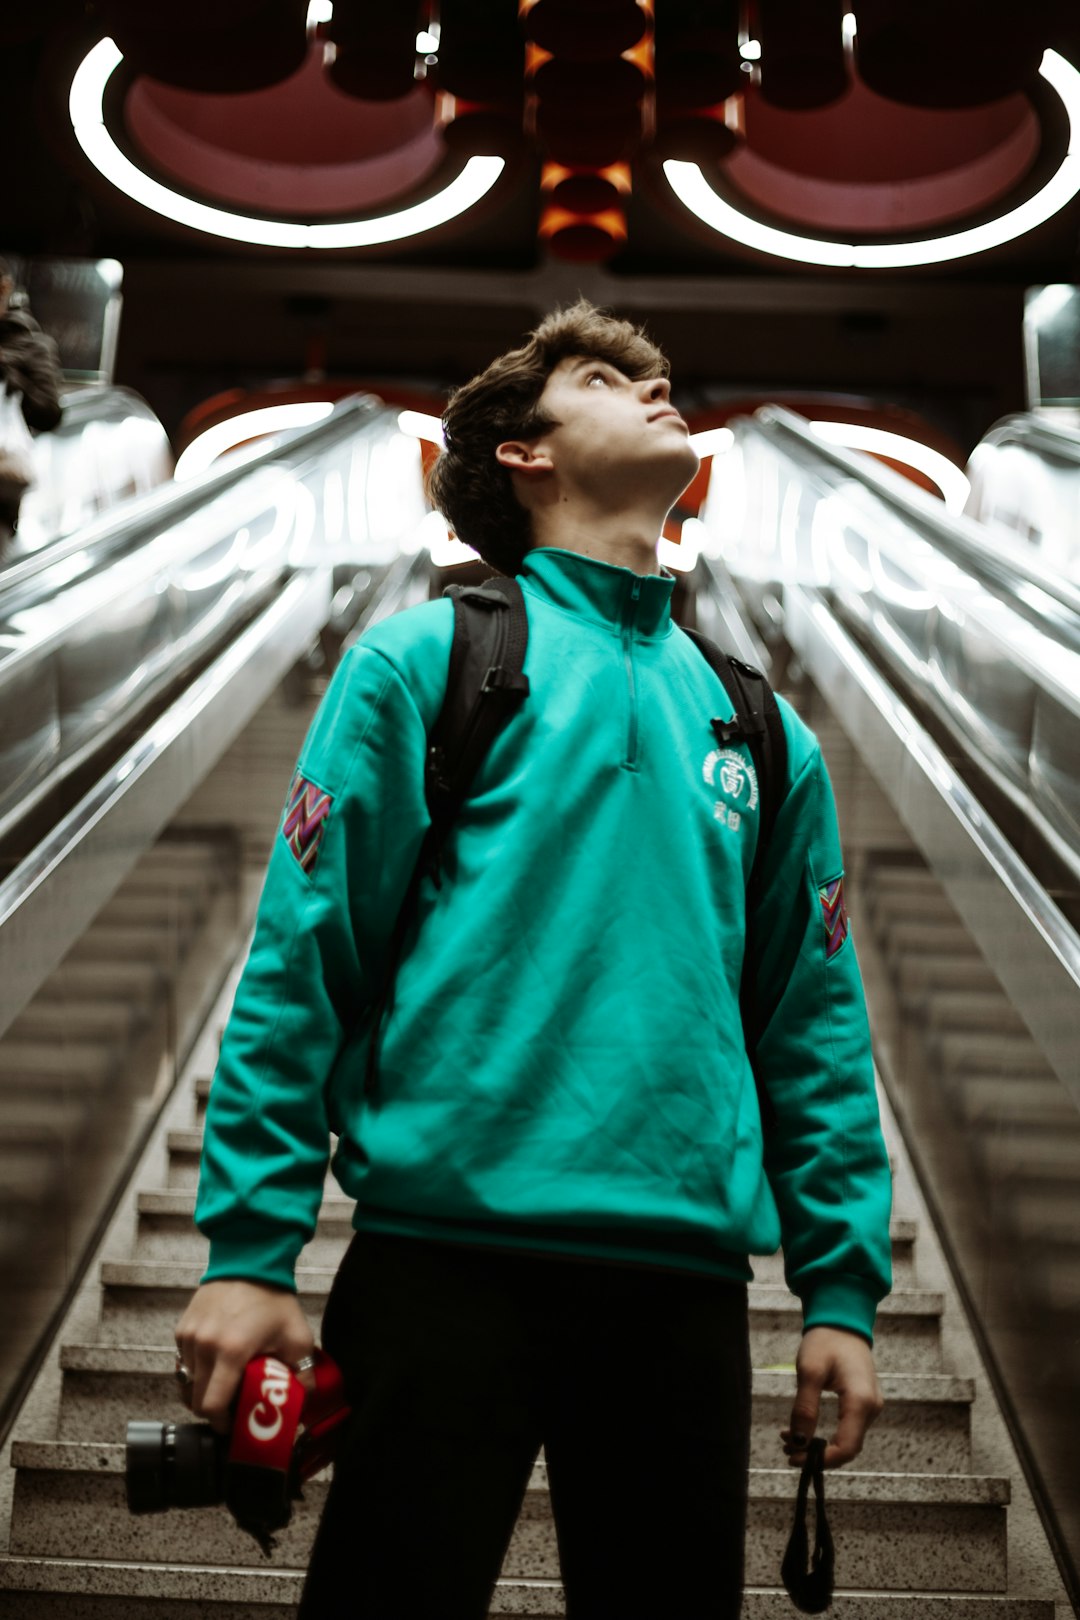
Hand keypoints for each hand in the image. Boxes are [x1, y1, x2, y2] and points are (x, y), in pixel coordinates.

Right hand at [174, 1280, 318, 1435]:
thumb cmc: (274, 1300)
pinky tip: (216, 1363)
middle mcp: (204, 1346)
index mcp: (231, 1352)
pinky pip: (183, 1363)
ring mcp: (189, 1337)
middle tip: (232, 1408)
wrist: (249, 1261)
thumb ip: (303, 1375)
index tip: (234, 1425)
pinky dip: (197, 1370)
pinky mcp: (181, 1329)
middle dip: (214, 1410)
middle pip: (196, 1400)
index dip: (222, 1423)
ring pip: (187, 1383)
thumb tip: (302, 1407)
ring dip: (204, 1389)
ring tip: (225, 1383)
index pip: (212, 1406)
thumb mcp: (297, 1337)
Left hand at [780, 1325, 882, 1468]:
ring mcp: (870, 1407)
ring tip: (788, 1439)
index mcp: (861, 1401)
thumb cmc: (825, 1341)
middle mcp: (871, 1408)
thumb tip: (799, 1442)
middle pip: (848, 1448)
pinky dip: (827, 1435)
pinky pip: (848, 1429)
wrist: (842, 1322)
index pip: (847, 1447)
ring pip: (847, 1440)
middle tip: (786, 1449)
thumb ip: (805, 1408)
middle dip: (817, 1454)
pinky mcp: (864, 1404)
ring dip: (820, 1446)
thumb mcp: (809, 1371)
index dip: (822, 1460)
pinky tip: (804, 1430)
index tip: (794, 1457)